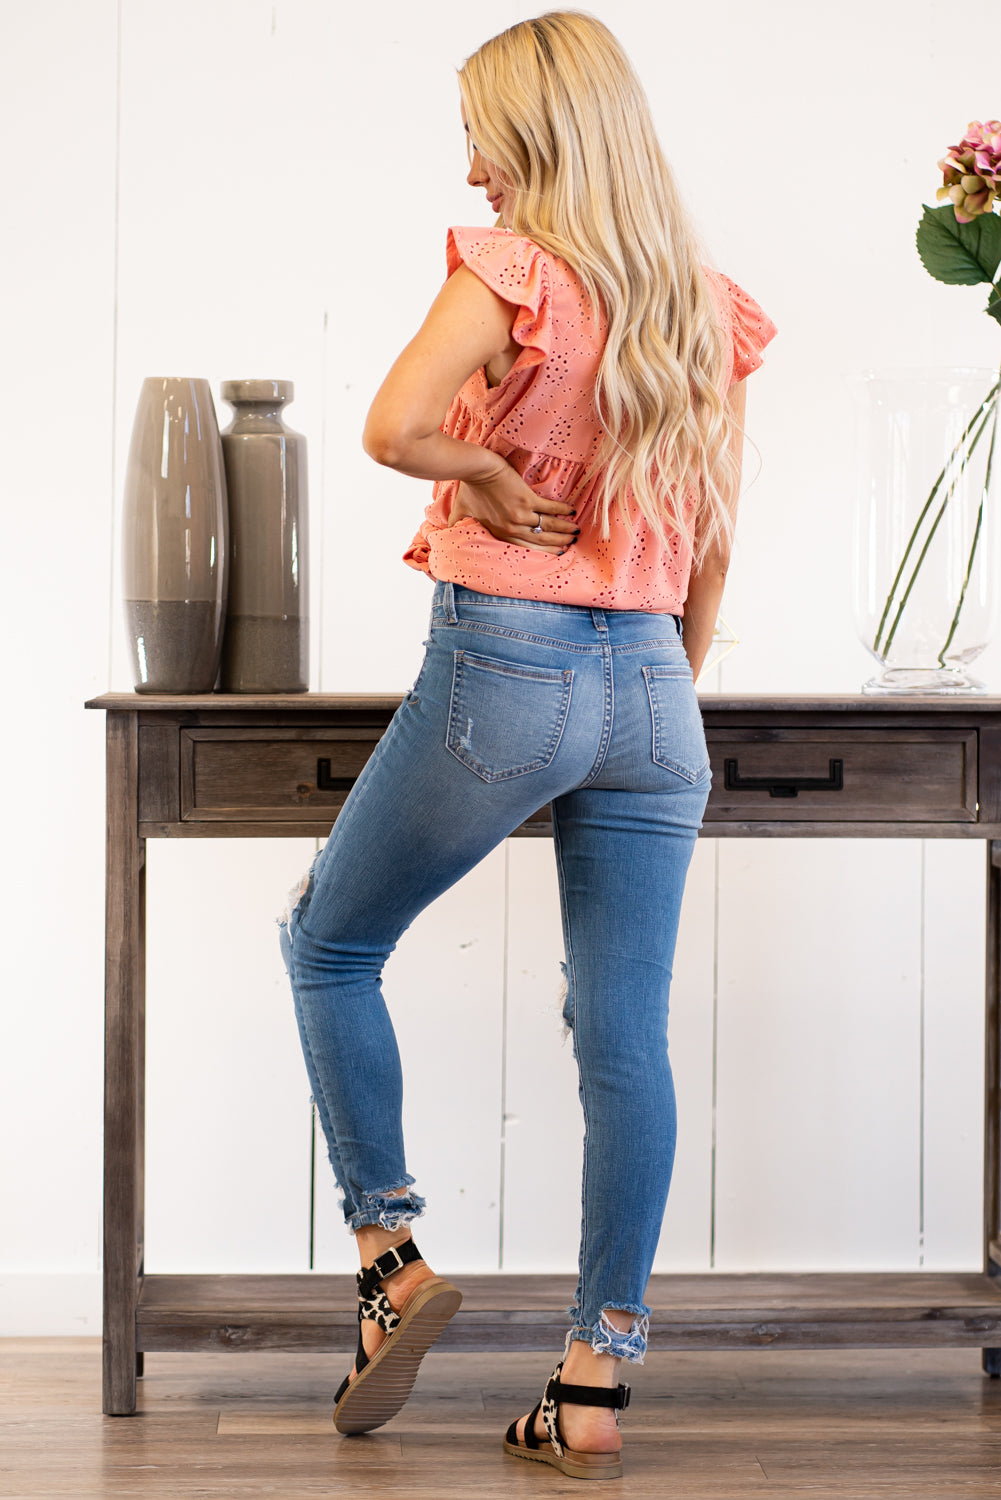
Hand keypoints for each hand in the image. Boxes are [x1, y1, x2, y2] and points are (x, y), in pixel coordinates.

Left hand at [448, 454, 578, 554]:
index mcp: (499, 533)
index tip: (555, 553)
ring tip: (574, 530)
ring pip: (547, 527)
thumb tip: (448, 536)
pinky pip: (549, 508)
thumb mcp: (461, 513)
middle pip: (540, 540)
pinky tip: (571, 511)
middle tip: (570, 543)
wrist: (475, 469)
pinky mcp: (526, 499)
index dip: (542, 552)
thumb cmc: (468, 489)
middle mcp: (511, 528)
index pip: (524, 548)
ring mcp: (520, 515)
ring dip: (564, 529)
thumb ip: (458, 527)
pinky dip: (562, 510)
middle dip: (557, 543)